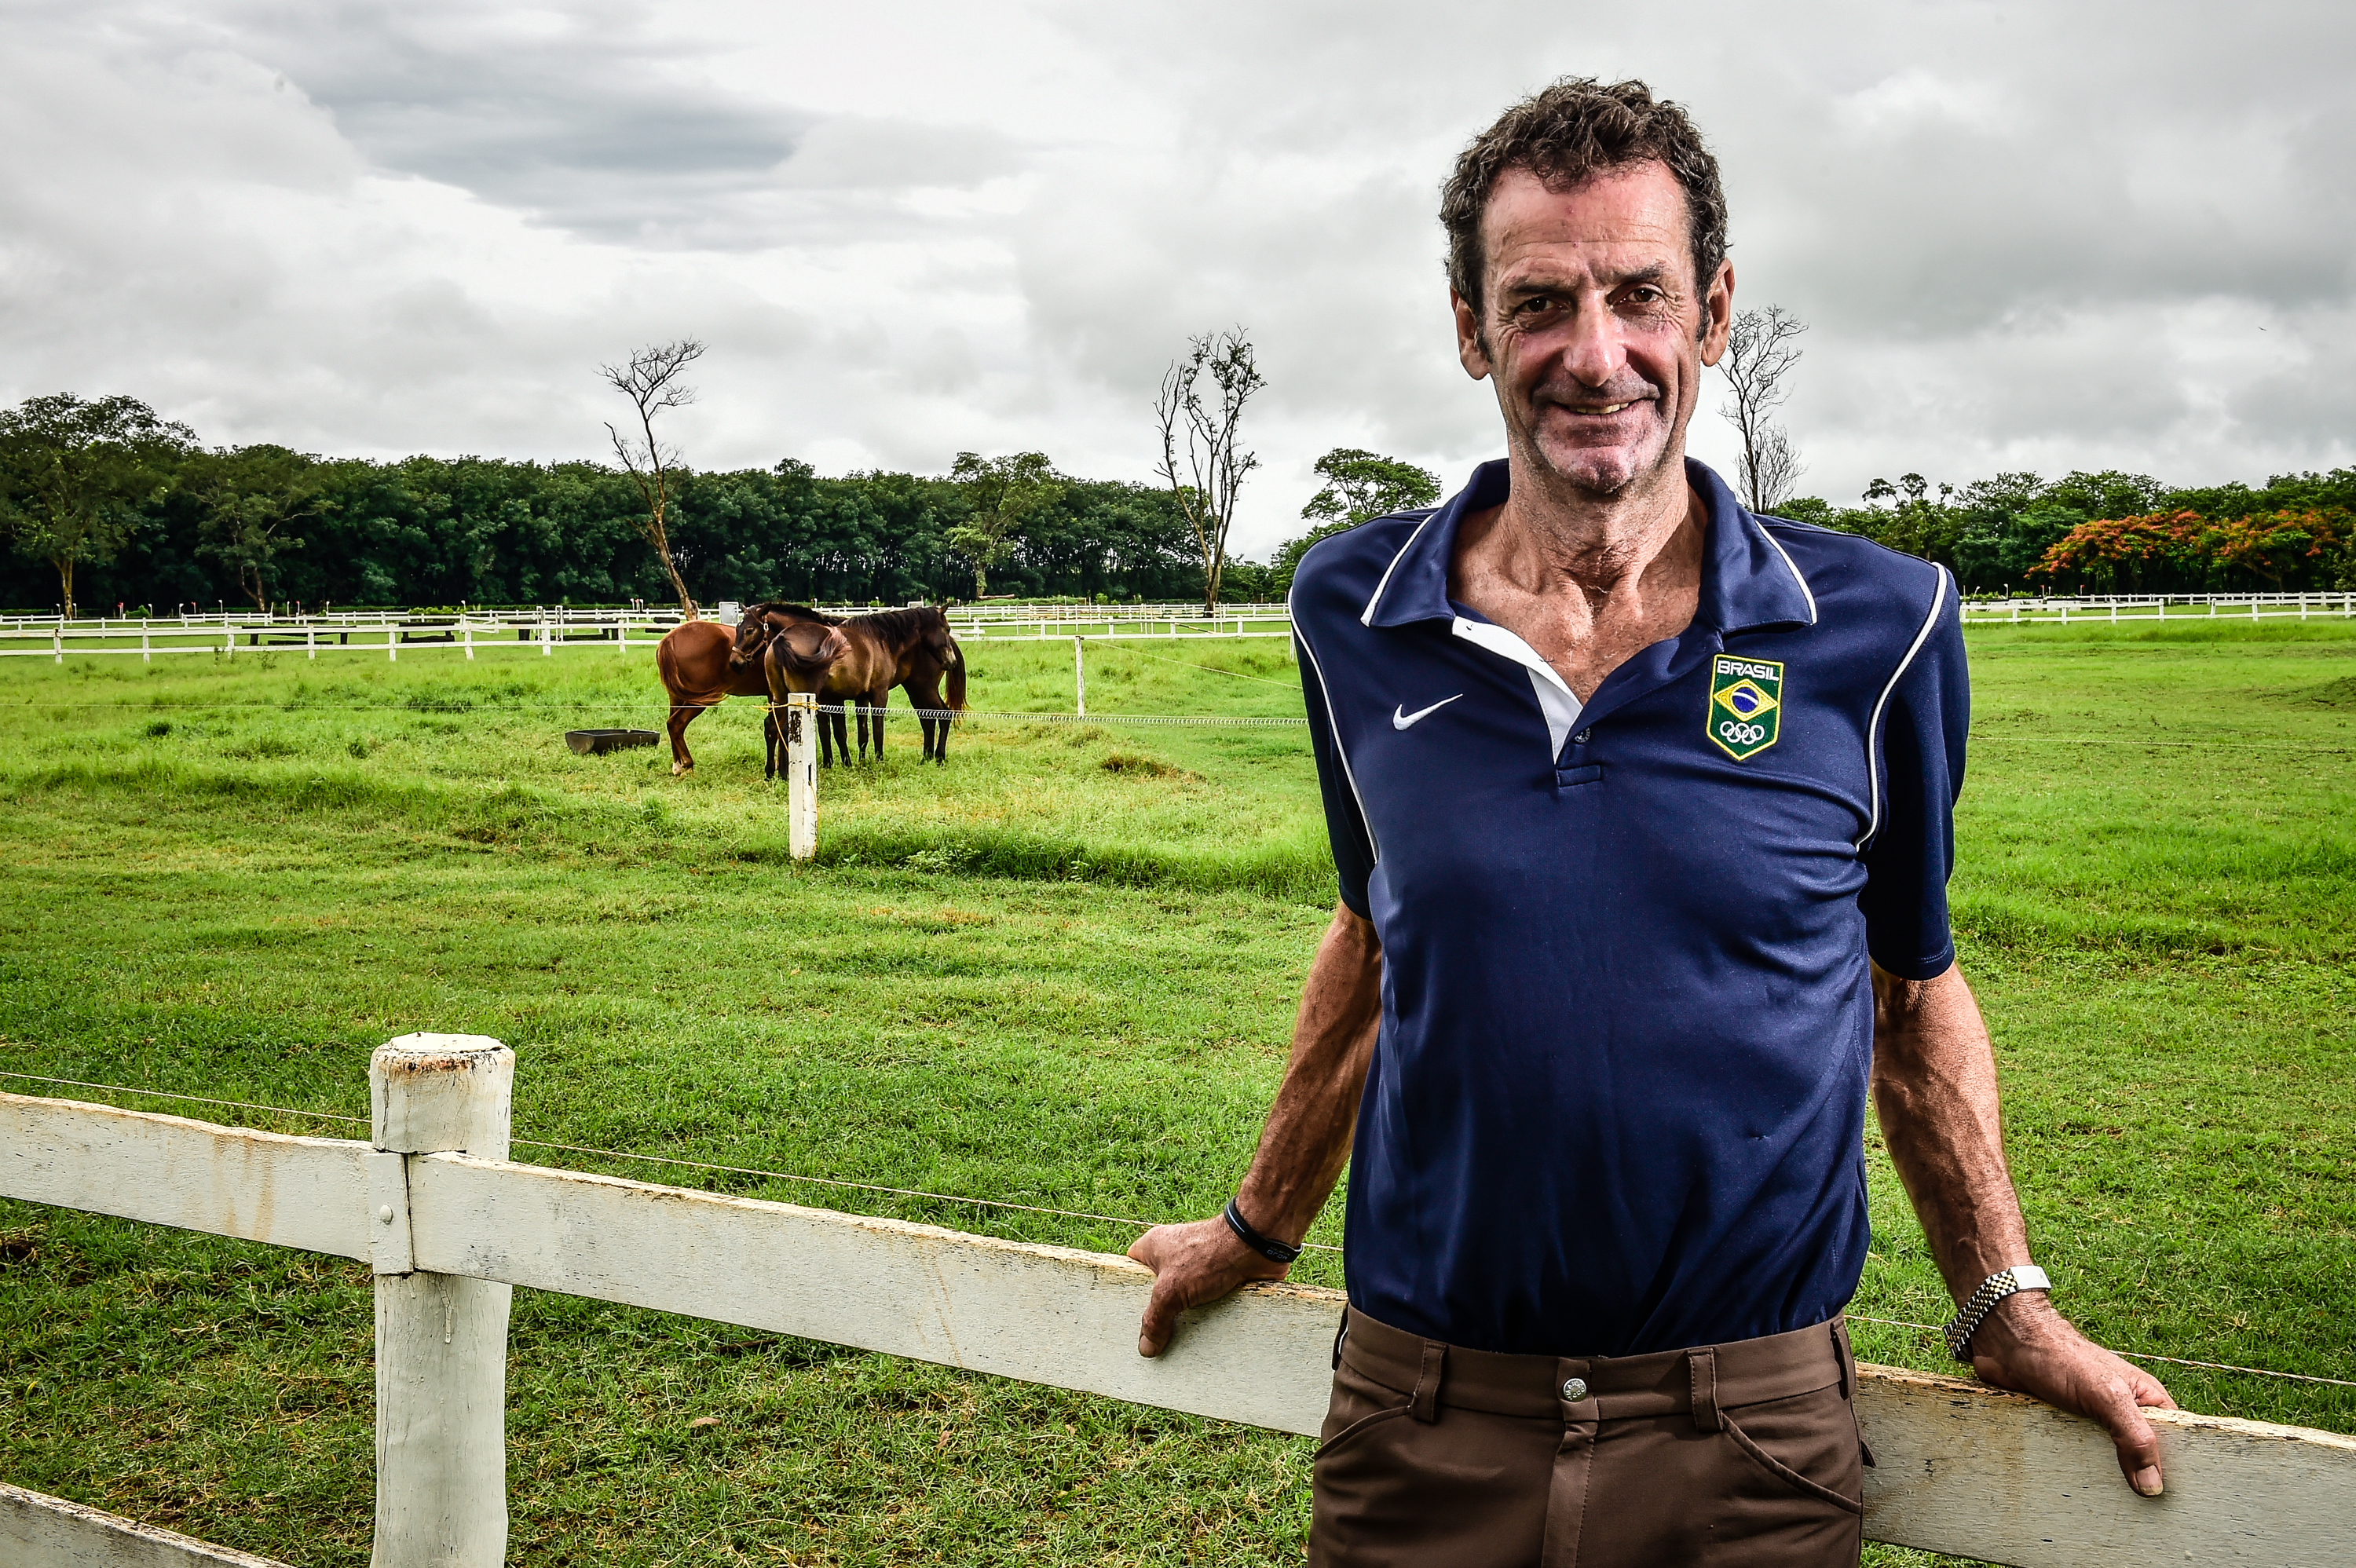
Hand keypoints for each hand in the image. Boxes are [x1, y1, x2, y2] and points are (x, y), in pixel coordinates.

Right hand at [1127, 1216, 1289, 1356]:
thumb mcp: (1171, 1290)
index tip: (1126, 1326)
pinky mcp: (1218, 1282)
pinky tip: (1202, 1343)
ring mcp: (1197, 1270)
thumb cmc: (1210, 1254)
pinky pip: (1205, 1307)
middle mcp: (1173, 1257)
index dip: (1127, 1299)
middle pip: (1157, 1294)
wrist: (1257, 1245)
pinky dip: (1206, 1322)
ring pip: (1183, 1304)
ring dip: (1185, 1322)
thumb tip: (1145, 1348)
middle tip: (1152, 1344)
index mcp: (1152, 1248)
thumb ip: (1154, 1319)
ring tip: (1177, 1350)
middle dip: (1159, 1317)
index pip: (1130, 1275)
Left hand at [1968, 1292, 2176, 1495]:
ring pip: (2104, 1464)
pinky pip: (2074, 1459)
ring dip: (2097, 1480)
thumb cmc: (2062, 1357)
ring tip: (2099, 1504)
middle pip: (2138, 1461)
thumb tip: (2153, 1487)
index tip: (2170, 1504)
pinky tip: (2069, 1488)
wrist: (2007, 1342)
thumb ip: (2134, 1437)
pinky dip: (2070, 1470)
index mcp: (2146, 1401)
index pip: (2173, 1445)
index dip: (2174, 1472)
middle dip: (2133, 1482)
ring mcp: (2092, 1423)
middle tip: (2132, 1513)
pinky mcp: (2063, 1429)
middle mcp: (2123, 1414)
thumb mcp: (2108, 1396)